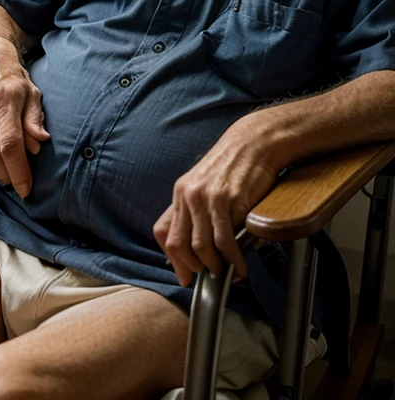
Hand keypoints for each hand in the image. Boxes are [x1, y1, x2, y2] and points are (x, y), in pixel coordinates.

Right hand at [0, 36, 49, 196]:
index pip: (10, 143)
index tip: (26, 188)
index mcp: (4, 99)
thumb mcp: (32, 92)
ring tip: (8, 175)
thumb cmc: (12, 78)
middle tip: (19, 183)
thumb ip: (35, 119)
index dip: (19, 170)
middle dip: (8, 175)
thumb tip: (39, 144)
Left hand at [153, 117, 277, 284]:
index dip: (173, 260)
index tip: (186, 276)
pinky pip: (226, 240)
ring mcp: (209, 198)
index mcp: (180, 191)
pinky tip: (240, 264)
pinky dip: (233, 259)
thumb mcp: (203, 184)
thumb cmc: (233, 166)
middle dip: (196, 267)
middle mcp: (189, 195)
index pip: (164, 232)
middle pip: (181, 245)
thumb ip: (194, 211)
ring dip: (216, 267)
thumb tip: (192, 248)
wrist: (255, 143)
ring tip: (229, 273)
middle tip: (212, 276)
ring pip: (203, 247)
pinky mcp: (230, 201)